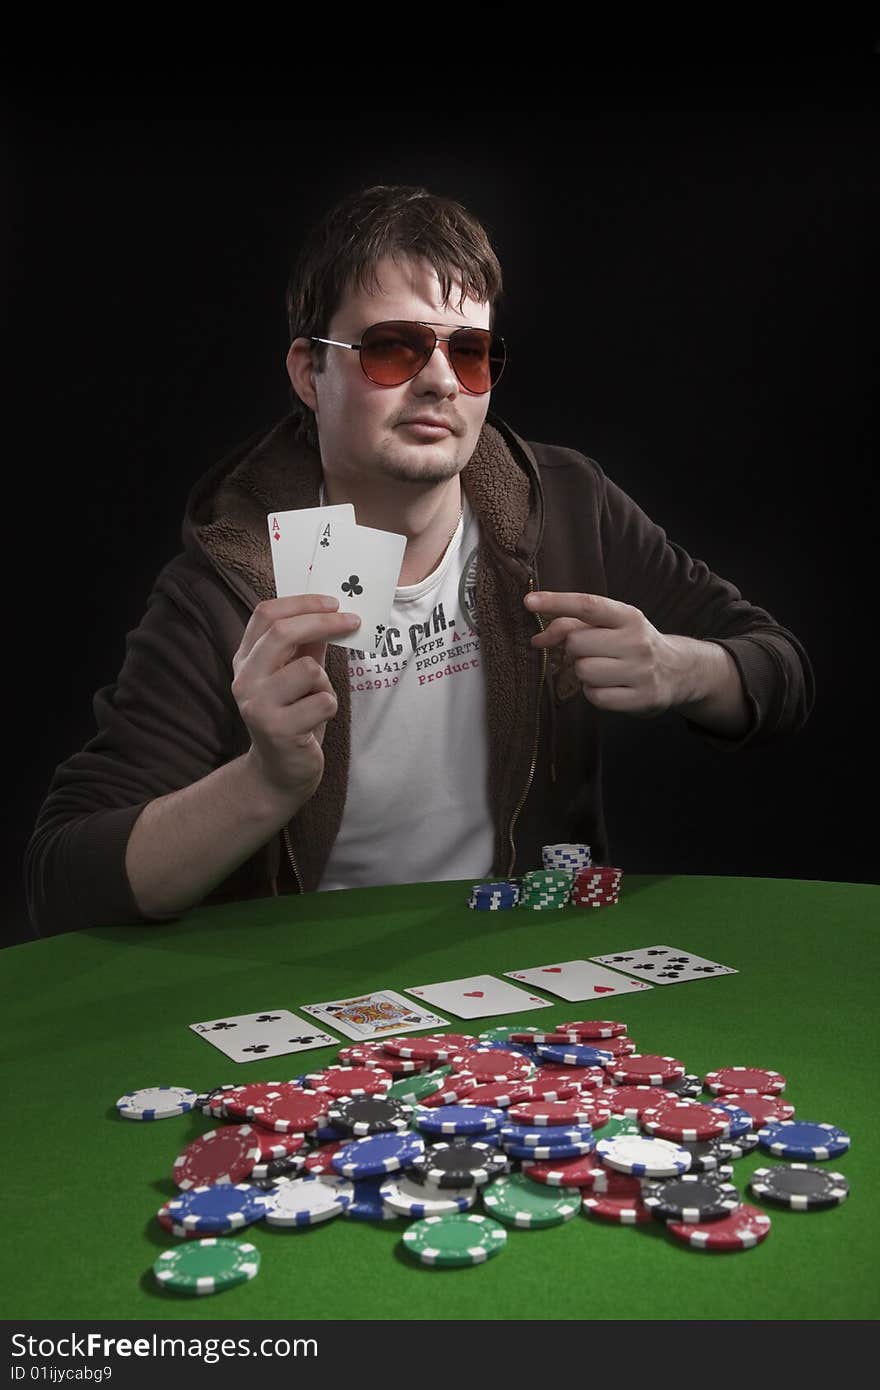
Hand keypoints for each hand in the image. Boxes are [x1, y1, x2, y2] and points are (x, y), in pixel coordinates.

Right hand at [231, 595, 360, 808]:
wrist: (280, 771)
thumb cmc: (294, 716)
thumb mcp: (297, 675)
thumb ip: (307, 644)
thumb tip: (332, 610)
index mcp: (245, 659)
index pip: (265, 614)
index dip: (301, 603)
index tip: (333, 602)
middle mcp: (244, 679)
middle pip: (282, 633)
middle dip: (324, 623)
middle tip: (352, 621)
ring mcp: (257, 705)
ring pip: (309, 669)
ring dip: (325, 683)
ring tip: (316, 701)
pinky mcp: (277, 730)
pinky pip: (323, 701)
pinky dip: (329, 708)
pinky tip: (315, 722)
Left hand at [525, 591, 688, 716]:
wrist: (678, 671)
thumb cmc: (632, 644)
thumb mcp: (612, 626)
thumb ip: (574, 625)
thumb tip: (537, 639)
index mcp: (629, 616)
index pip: (588, 605)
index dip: (556, 602)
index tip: (529, 601)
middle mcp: (637, 641)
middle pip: (576, 644)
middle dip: (575, 650)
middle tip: (593, 652)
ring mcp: (641, 671)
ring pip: (583, 671)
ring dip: (584, 673)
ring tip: (604, 670)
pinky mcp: (641, 699)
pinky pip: (595, 697)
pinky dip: (594, 693)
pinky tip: (610, 686)